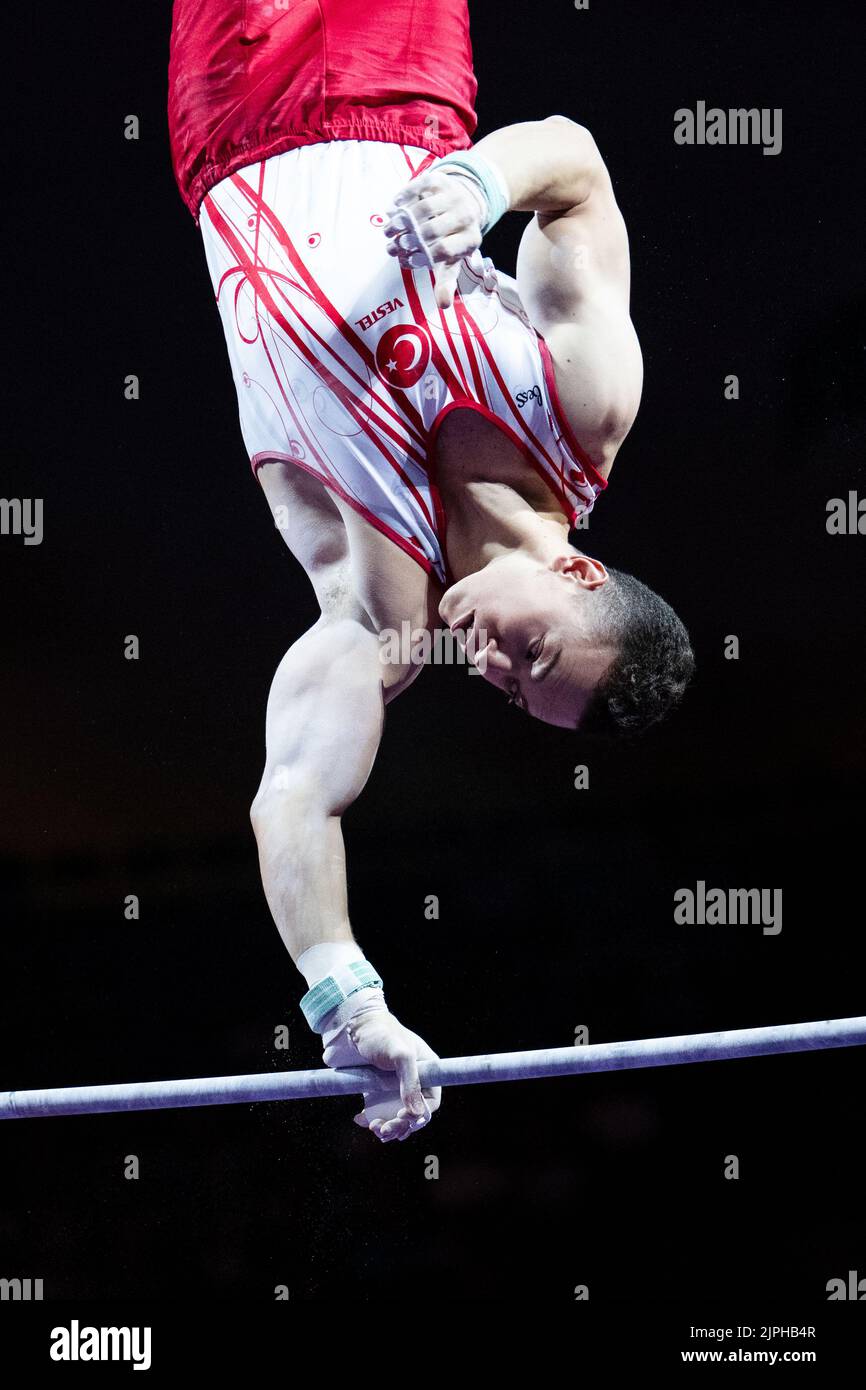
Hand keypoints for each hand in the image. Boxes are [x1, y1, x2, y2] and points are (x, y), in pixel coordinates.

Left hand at [322, 993, 441, 1141]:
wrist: (351, 1025)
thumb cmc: (380, 1034)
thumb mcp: (400, 1055)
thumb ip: (410, 1083)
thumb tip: (417, 1115)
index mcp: (426, 1070)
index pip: (431, 1102)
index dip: (419, 1114)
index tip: (401, 1116)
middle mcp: (413, 1080)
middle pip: (413, 1114)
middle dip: (400, 1125)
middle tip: (383, 1130)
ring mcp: (394, 1086)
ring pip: (396, 1117)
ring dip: (387, 1128)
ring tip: (374, 1128)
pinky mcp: (377, 1089)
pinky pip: (378, 1111)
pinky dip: (370, 1119)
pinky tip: (360, 1118)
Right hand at [383, 169, 485, 308]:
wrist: (466, 200)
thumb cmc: (455, 238)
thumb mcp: (454, 260)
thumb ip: (447, 281)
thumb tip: (442, 305)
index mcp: (471, 239)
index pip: (443, 250)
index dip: (421, 257)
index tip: (407, 261)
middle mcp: (466, 215)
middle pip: (432, 230)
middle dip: (408, 240)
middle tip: (392, 247)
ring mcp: (454, 195)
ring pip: (423, 208)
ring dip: (401, 221)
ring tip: (388, 231)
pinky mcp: (441, 180)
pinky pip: (419, 187)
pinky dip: (403, 197)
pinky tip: (393, 208)